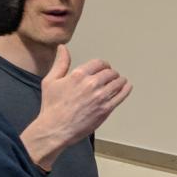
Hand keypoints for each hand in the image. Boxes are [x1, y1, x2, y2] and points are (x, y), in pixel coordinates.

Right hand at [23, 45, 131, 166]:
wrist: (55, 129)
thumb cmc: (51, 107)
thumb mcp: (51, 81)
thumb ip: (60, 63)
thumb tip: (63, 48)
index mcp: (78, 75)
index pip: (99, 63)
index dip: (103, 65)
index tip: (103, 68)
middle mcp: (91, 84)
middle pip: (110, 72)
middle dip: (110, 73)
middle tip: (110, 76)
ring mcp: (100, 97)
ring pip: (118, 82)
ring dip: (119, 80)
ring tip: (118, 81)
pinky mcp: (106, 109)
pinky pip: (122, 95)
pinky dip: (126, 89)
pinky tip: (126, 87)